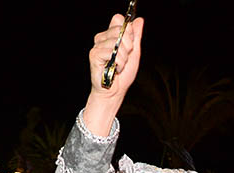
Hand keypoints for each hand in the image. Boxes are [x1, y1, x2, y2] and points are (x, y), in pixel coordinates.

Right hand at [83, 14, 143, 134]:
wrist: (115, 92)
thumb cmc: (122, 75)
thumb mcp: (134, 53)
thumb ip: (136, 36)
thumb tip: (139, 20)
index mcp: (110, 35)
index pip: (118, 19)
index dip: (127, 30)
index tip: (130, 44)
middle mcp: (102, 38)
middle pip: (120, 29)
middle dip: (128, 46)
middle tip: (124, 58)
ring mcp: (97, 46)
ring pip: (118, 43)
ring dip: (124, 58)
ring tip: (119, 66)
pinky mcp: (94, 55)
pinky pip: (113, 54)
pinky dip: (119, 63)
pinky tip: (114, 69)